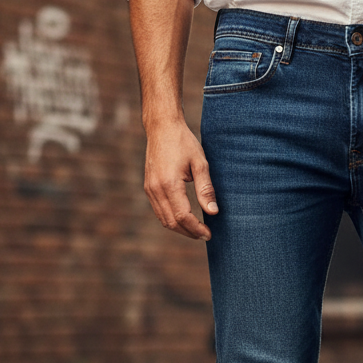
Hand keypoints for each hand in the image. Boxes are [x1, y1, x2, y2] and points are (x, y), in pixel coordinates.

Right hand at [142, 120, 216, 240]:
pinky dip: (171, 219)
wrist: (162, 127)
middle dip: (189, 232)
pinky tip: (185, 219)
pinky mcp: (148, 187)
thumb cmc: (184, 143)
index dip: (196, 228)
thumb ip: (206, 189)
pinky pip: (159, 211)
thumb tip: (213, 212)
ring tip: (197, 229)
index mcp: (169, 184)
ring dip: (180, 228)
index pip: (182, 216)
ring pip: (164, 219)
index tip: (209, 233)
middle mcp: (156, 189)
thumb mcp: (200, 163)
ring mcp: (150, 189)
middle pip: (172, 222)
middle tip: (205, 235)